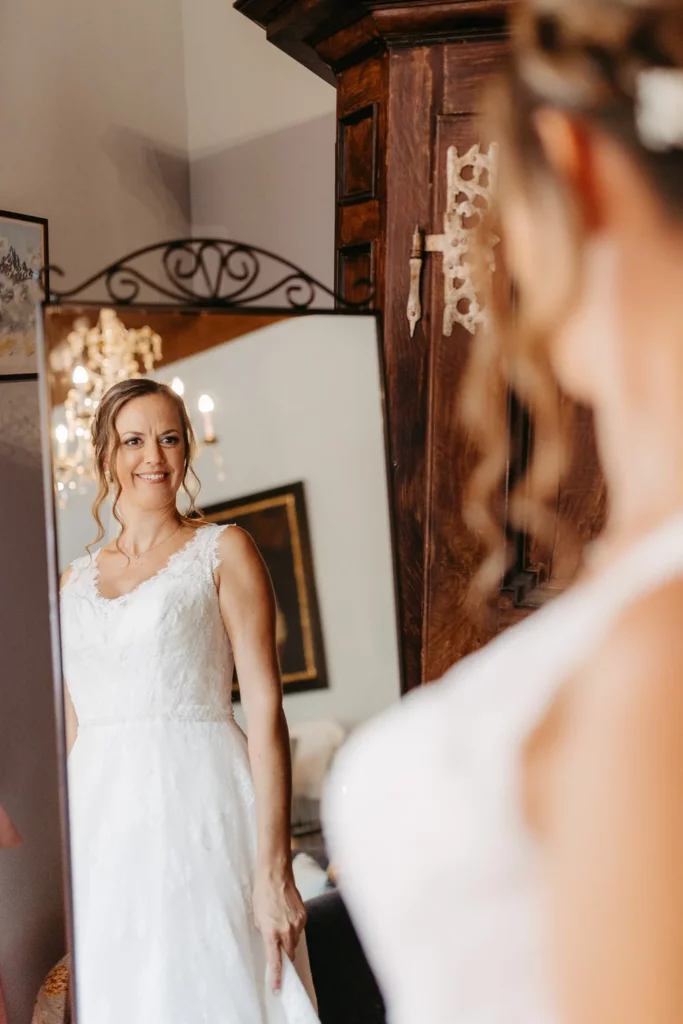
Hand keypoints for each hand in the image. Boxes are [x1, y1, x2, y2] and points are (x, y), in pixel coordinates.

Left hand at [252, 869, 306, 992]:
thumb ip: (265, 934)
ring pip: (295, 942)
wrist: (275, 875)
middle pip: (289, 955)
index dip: (277, 978)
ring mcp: (297, 923)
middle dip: (285, 959)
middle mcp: (286, 931)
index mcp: (271, 933)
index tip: (277, 989)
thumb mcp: (257, 919)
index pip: (276, 962)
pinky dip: (293, 929)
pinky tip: (287, 918)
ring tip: (281, 927)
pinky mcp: (303, 916)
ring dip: (289, 941)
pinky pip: (299, 929)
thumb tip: (271, 943)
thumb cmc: (262, 895)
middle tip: (280, 958)